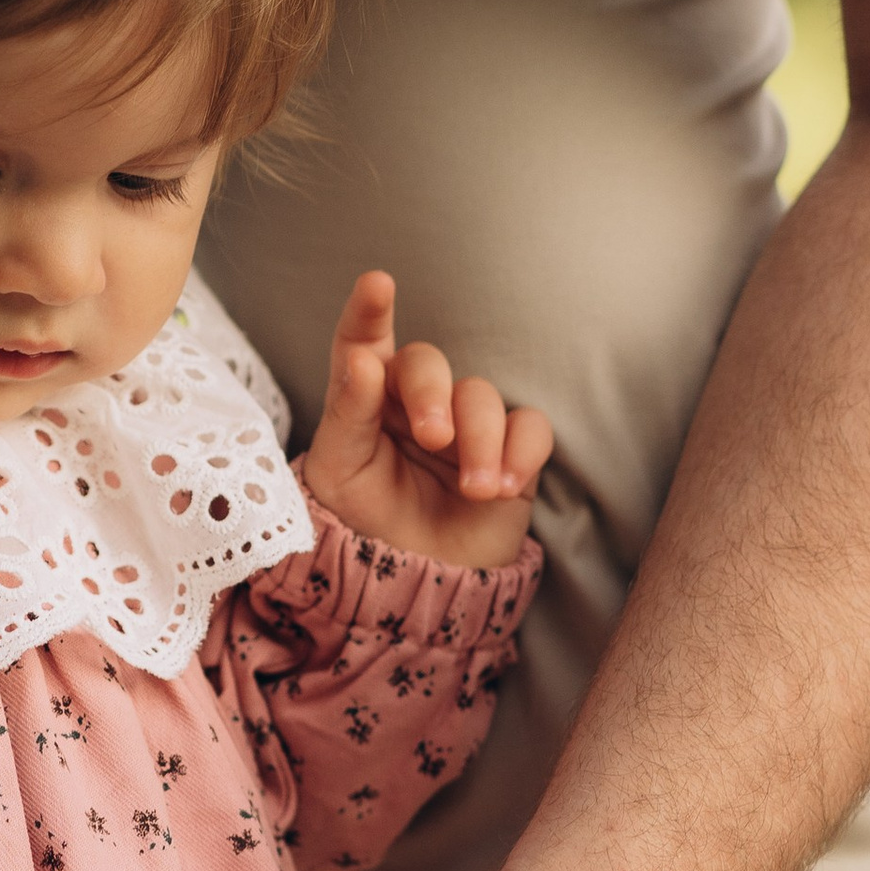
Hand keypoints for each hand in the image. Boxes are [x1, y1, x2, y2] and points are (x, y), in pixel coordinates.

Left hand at [296, 272, 551, 568]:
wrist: (412, 585)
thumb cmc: (365, 521)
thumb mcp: (338, 472)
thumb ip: (347, 413)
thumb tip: (364, 360)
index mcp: (365, 397)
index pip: (362, 342)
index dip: (368, 311)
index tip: (378, 285)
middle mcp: (416, 401)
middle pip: (429, 362)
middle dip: (433, 393)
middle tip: (433, 436)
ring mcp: (466, 424)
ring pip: (483, 395)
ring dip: (480, 438)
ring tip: (474, 487)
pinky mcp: (510, 452)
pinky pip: (530, 427)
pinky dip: (521, 452)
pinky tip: (503, 487)